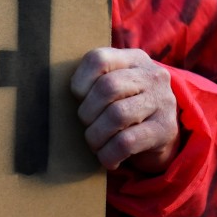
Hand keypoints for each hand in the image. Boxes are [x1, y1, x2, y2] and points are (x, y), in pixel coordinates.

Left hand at [70, 47, 178, 172]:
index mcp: (132, 59)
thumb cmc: (124, 105)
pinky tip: (107, 158)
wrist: (163, 133)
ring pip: (117, 115)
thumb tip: (51, 93)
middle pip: (107, 87)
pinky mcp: (165, 129)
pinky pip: (127, 142)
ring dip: (96, 135)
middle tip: (86, 124)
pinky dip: (109, 153)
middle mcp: (151, 75)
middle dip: (87, 112)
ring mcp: (162, 101)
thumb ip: (92, 81)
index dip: (80, 81)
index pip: (98, 59)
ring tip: (94, 143)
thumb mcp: (113, 85)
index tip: (78, 98)